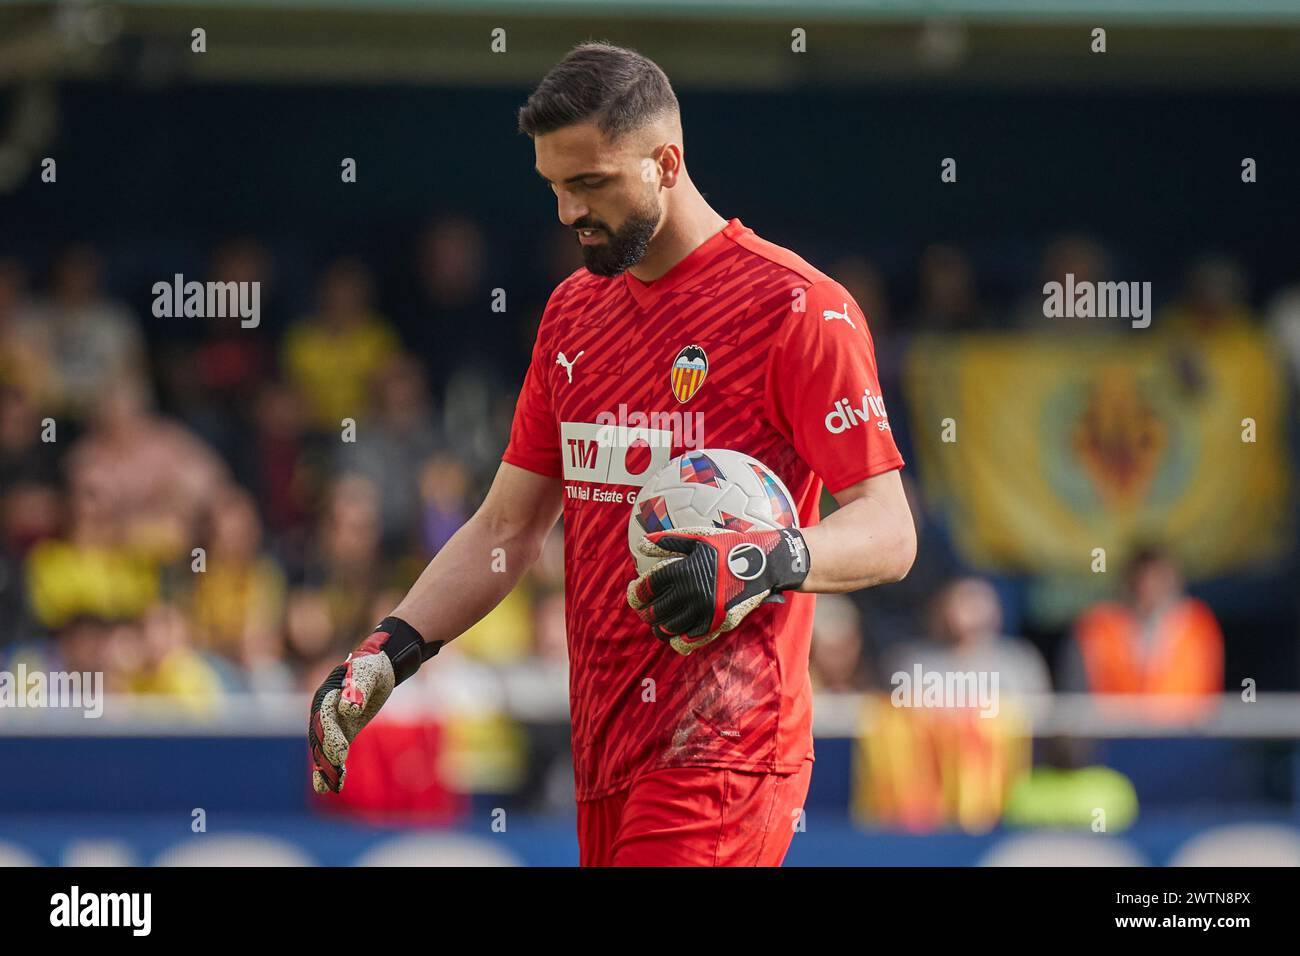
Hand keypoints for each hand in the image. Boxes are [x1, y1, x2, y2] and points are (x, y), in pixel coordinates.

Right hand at [309, 616, 440, 793]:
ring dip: (325, 767)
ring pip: (324, 747)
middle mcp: (324, 710)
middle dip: (325, 756)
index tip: (341, 752)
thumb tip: (347, 709)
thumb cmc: (372, 666)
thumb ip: (356, 689)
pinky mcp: (344, 730)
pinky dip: (335, 766)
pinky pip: (336, 751)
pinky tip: (335, 784)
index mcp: (326, 695)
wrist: (380, 666)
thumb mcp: (368, 673)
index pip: (324, 718)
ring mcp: (333, 722)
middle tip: (333, 773)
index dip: (331, 735)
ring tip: (326, 787)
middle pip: (320, 737)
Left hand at [627, 527, 809, 655]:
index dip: (636, 593)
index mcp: (681, 571)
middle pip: (654, 612)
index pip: (647, 589)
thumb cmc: (728, 546)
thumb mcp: (697, 538)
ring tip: (659, 622)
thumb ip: (667, 542)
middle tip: (645, 609)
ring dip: (659, 627)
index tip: (635, 593)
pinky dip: (678, 638)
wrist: (764, 563)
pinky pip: (689, 639)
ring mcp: (704, 611)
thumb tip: (641, 544)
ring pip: (669, 629)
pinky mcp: (717, 623)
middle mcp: (690, 593)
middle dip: (645, 612)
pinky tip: (676, 633)